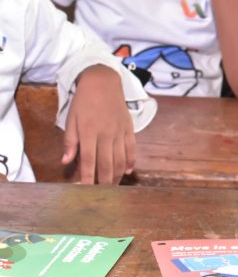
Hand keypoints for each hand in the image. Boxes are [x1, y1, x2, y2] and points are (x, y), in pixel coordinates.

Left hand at [64, 65, 135, 184]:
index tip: (84, 191)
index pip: (89, 161)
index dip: (87, 178)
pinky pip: (132, 148)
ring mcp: (120, 132)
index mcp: (90, 132)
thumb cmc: (84, 101)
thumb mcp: (71, 119)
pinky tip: (127, 171)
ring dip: (117, 175)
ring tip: (113, 187)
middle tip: (102, 195)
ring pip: (121, 159)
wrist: (104, 82)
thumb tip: (65, 161)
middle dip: (105, 182)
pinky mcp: (129, 128)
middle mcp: (107, 134)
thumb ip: (70, 141)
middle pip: (108, 164)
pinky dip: (131, 161)